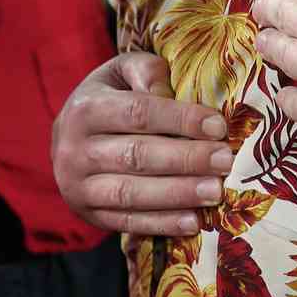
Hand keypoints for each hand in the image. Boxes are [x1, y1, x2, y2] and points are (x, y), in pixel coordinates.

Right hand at [51, 52, 227, 235]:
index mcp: (86, 108)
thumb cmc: (113, 96)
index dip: (181, 120)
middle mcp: (74, 149)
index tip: (219, 127)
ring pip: (130, 193)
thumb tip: (171, 91)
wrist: (71, 135)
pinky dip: (161, 224)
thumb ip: (148, 73)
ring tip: (215, 192)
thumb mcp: (124, 72)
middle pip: (137, 155)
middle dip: (187, 159)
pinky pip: (126, 222)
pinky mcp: (87, 214)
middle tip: (225, 161)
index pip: (139, 113)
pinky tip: (193, 222)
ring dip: (177, 195)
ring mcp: (77, 186)